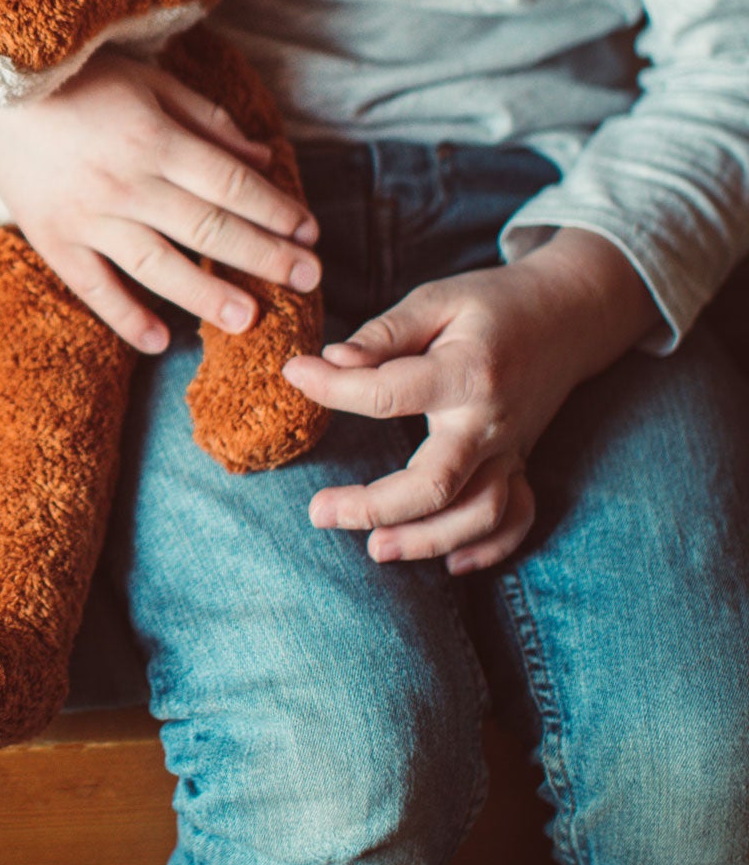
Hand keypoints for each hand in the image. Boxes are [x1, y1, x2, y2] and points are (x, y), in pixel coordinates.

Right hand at [0, 0, 319, 352]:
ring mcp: (87, 216)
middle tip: (309, 281)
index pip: (230, 185)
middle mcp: (124, 182)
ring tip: (248, 319)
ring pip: (157, 266)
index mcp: (153, 138)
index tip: (310, 232)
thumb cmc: (78, 81)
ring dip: (207, 294)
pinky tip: (160, 341)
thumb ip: (207, 122)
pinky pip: (94, 287)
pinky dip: (126, 317)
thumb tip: (263, 161)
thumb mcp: (149, 83)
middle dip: (264, 257)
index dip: (275, 211)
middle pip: (207, 228)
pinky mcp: (53, 240)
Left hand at [283, 229, 657, 572]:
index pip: (387, 395)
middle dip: (375, 507)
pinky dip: (491, 548)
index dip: (332, 388)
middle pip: (436, 484)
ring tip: (373, 549)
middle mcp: (491, 423)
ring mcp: (511, 450)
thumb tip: (332, 360)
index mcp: (466, 374)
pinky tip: (451, 564)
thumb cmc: (492, 305)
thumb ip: (385, 334)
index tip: (294, 373)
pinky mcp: (521, 463)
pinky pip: (517, 518)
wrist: (570, 315)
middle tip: (318, 513)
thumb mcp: (437, 300)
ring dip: (428, 540)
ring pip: (479, 514)